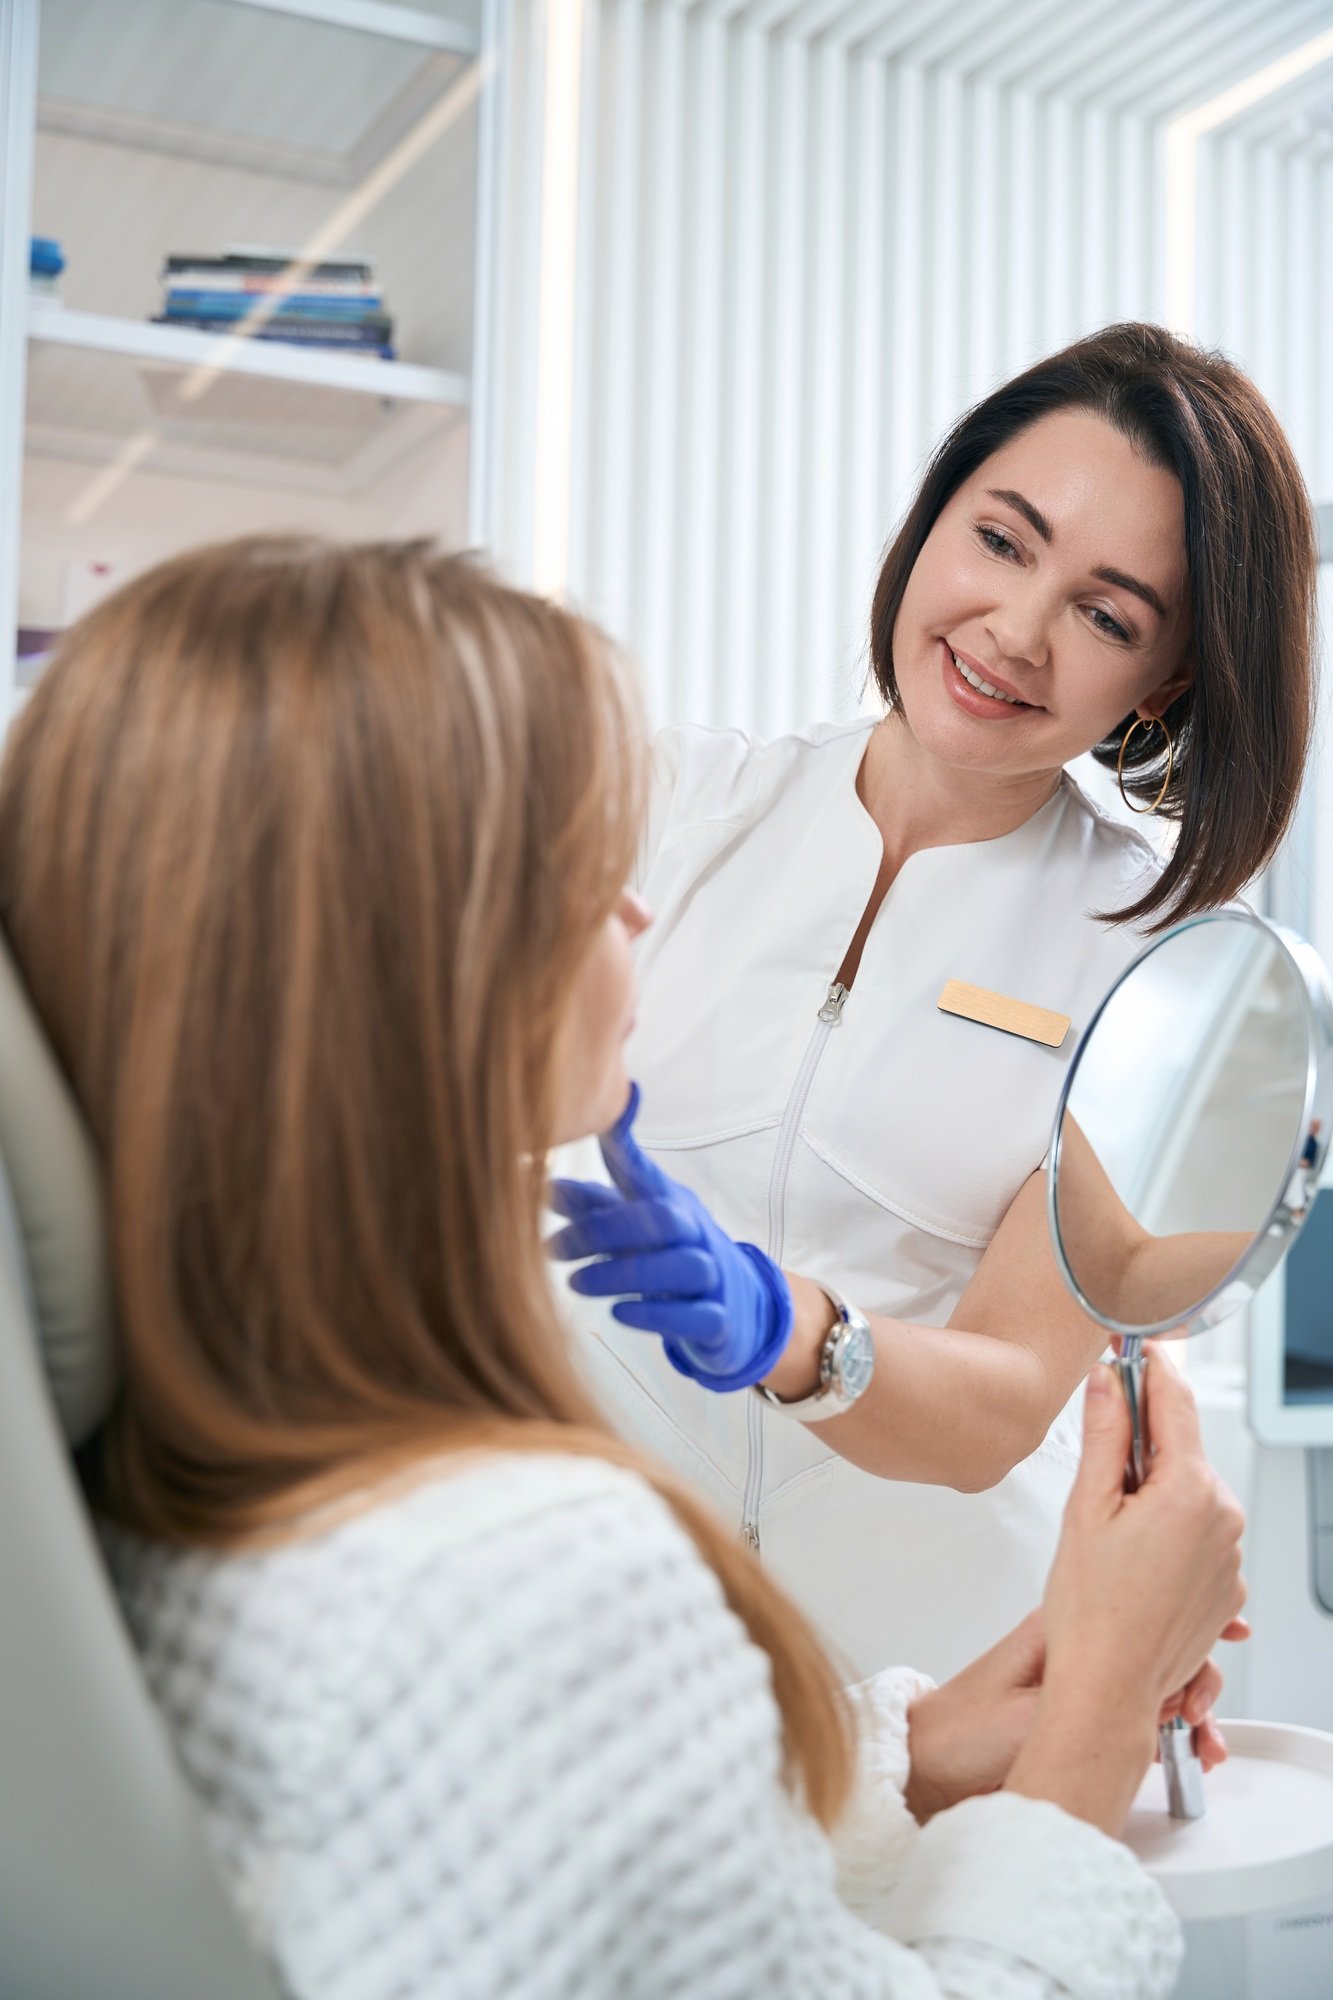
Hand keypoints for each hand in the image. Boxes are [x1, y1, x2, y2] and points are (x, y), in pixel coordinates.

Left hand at [546, 1084, 792, 1390]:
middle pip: (662, 1218)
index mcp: (672, 1204)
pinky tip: (618, 1312)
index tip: (600, 1116)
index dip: (622, 1144)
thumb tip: (545, 1187)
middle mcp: (696, 1234)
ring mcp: (714, 1276)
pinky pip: (697, 1316)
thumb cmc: (672, 1256)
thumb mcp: (637, 1227)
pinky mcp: (719, 1321)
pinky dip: (656, 1315)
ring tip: (575, 1283)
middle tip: (553, 1248)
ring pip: (683, 1266)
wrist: (739, 1308)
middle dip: (604, 1230)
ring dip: (623, 1274)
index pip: (643, 1173)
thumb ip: (593, 1207)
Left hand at [907, 1611, 1244, 1824]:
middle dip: (1195, 1676)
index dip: (1190, 1622)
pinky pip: (1136, 1708)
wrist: (930, 1765)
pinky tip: (1180, 1751)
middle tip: (1201, 1718)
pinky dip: (1164, 1726)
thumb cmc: (967, 1730)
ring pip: (1152, 1677)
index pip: (1143, 1607)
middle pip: (1158, 1644)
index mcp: (1064, 1627)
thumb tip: (1149, 1683)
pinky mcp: (1080, 1709)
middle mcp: (1079, 1644)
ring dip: (1186, 1705)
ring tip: (1199, 1743)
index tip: (1225, 1634)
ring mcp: (1082, 1677)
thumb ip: (1090, 1696)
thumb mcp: (1032, 1710)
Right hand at [1006, 1348, 1246, 1834]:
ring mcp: (1230, 1554)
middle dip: (1142, 1449)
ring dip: (1154, 1495)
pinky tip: (1133, 1563)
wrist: (1108, 1688)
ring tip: (1110, 1537)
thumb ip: (1104, 1436)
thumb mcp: (1085, 1508)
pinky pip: (1197, 1535)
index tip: (1136, 1347)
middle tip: (1096, 1477)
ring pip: (1188, 1494)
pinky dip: (1168, 1534)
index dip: (1151, 1367)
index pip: (1175, 1401)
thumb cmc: (1091, 1611)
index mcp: (1190, 1490)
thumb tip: (1110, 1383)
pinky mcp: (1227, 1585)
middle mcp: (1223, 1517)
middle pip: (1181, 1451)